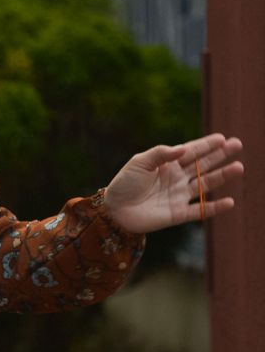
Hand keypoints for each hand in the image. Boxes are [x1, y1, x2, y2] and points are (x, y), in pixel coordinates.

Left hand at [105, 133, 243, 233]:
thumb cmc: (124, 184)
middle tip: (237, 144)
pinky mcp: (178, 213)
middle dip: (219, 155)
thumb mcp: (139, 163)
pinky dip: (214, 207)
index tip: (221, 138)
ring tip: (238, 167)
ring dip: (222, 176)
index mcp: (167, 164)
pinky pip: (200, 210)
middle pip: (202, 165)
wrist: (114, 209)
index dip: (206, 145)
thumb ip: (160, 154)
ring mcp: (179, 195)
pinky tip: (230, 202)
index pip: (190, 152)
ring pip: (205, 184)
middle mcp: (177, 179)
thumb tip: (183, 149)